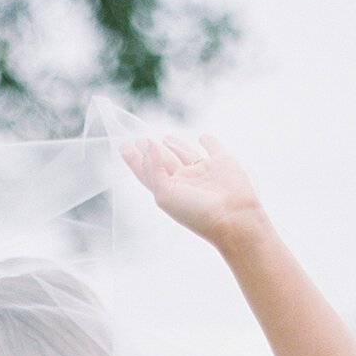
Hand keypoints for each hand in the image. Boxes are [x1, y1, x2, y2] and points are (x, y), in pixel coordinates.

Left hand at [119, 132, 265, 248]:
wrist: (232, 218)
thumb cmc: (196, 212)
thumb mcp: (165, 194)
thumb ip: (153, 168)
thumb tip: (147, 142)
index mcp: (167, 189)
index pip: (146, 170)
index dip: (134, 159)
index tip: (122, 145)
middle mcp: (183, 180)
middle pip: (162, 160)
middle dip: (151, 150)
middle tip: (139, 138)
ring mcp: (202, 171)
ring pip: (184, 152)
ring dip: (174, 145)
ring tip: (165, 138)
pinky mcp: (221, 162)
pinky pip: (212, 147)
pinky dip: (208, 141)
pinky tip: (203, 137)